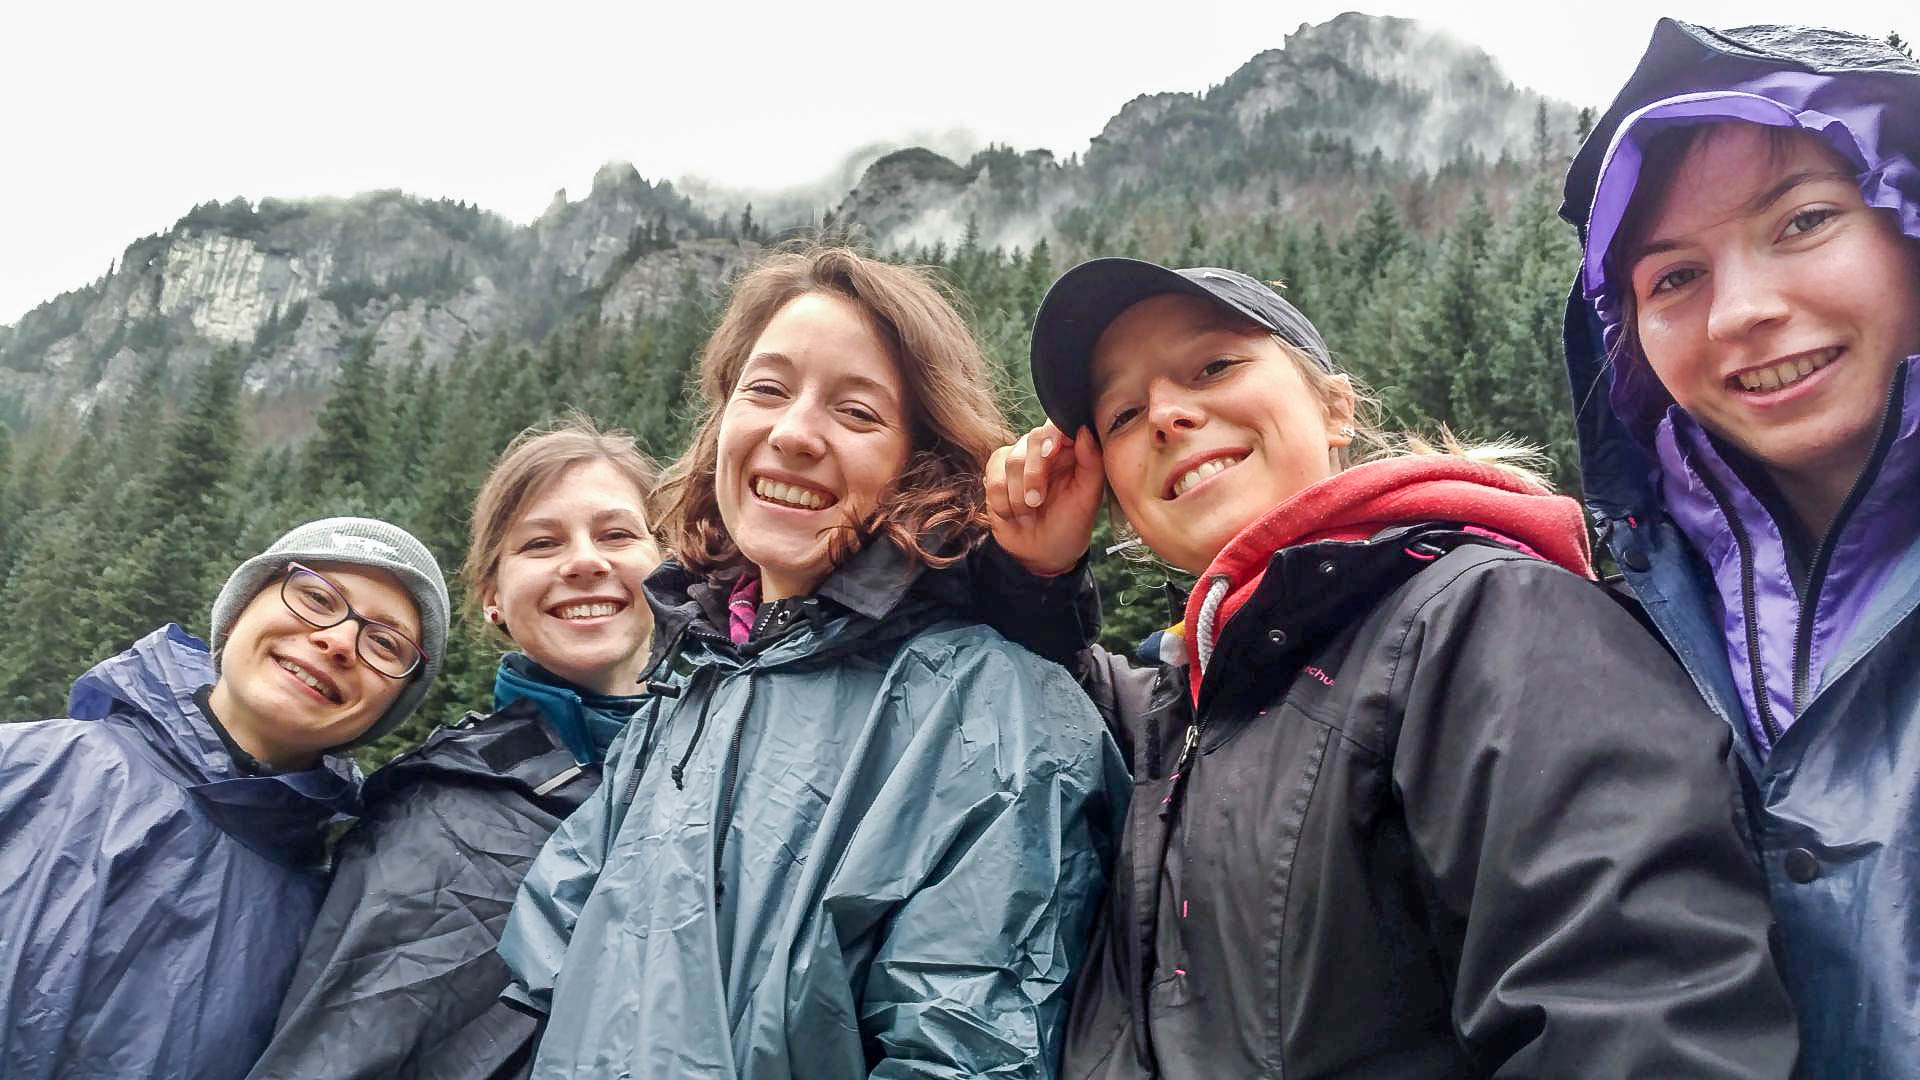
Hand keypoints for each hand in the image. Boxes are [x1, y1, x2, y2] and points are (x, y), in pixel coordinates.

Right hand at [984, 422, 1104, 576]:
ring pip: (1010, 460)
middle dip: (1034, 473)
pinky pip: (993, 478)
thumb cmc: (1070, 524)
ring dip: (1018, 495)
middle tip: (1037, 501)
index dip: (1053, 436)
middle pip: (1033, 439)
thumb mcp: (1088, 498)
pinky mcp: (996, 474)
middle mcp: (1043, 450)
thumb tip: (1084, 430)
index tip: (1052, 453)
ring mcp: (1018, 460)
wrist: (1042, 553)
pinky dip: (1002, 501)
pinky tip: (1013, 514)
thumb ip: (1092, 463)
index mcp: (1070, 450)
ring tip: (1029, 513)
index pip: (1059, 425)